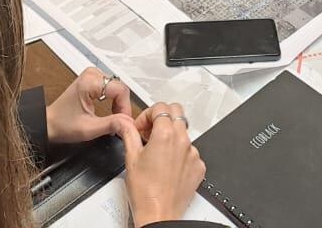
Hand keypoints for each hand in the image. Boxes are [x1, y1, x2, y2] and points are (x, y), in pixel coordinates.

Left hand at [46, 66, 134, 143]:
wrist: (49, 122)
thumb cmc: (61, 124)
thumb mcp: (89, 129)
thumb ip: (111, 124)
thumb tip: (128, 123)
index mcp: (89, 82)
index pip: (120, 90)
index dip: (125, 108)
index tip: (124, 121)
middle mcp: (91, 74)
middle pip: (120, 88)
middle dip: (122, 107)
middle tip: (120, 122)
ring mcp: (92, 75)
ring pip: (118, 88)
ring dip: (119, 104)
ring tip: (114, 118)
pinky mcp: (93, 79)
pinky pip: (112, 87)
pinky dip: (114, 100)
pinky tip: (111, 110)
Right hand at [121, 102, 205, 227]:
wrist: (159, 215)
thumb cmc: (145, 192)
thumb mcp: (131, 158)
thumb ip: (128, 134)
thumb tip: (123, 123)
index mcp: (165, 135)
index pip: (161, 107)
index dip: (147, 115)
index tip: (141, 127)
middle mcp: (182, 141)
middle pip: (177, 112)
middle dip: (162, 117)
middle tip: (149, 131)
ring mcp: (193, 153)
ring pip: (184, 132)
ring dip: (171, 135)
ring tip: (157, 151)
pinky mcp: (199, 166)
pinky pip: (190, 150)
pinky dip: (180, 153)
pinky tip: (168, 165)